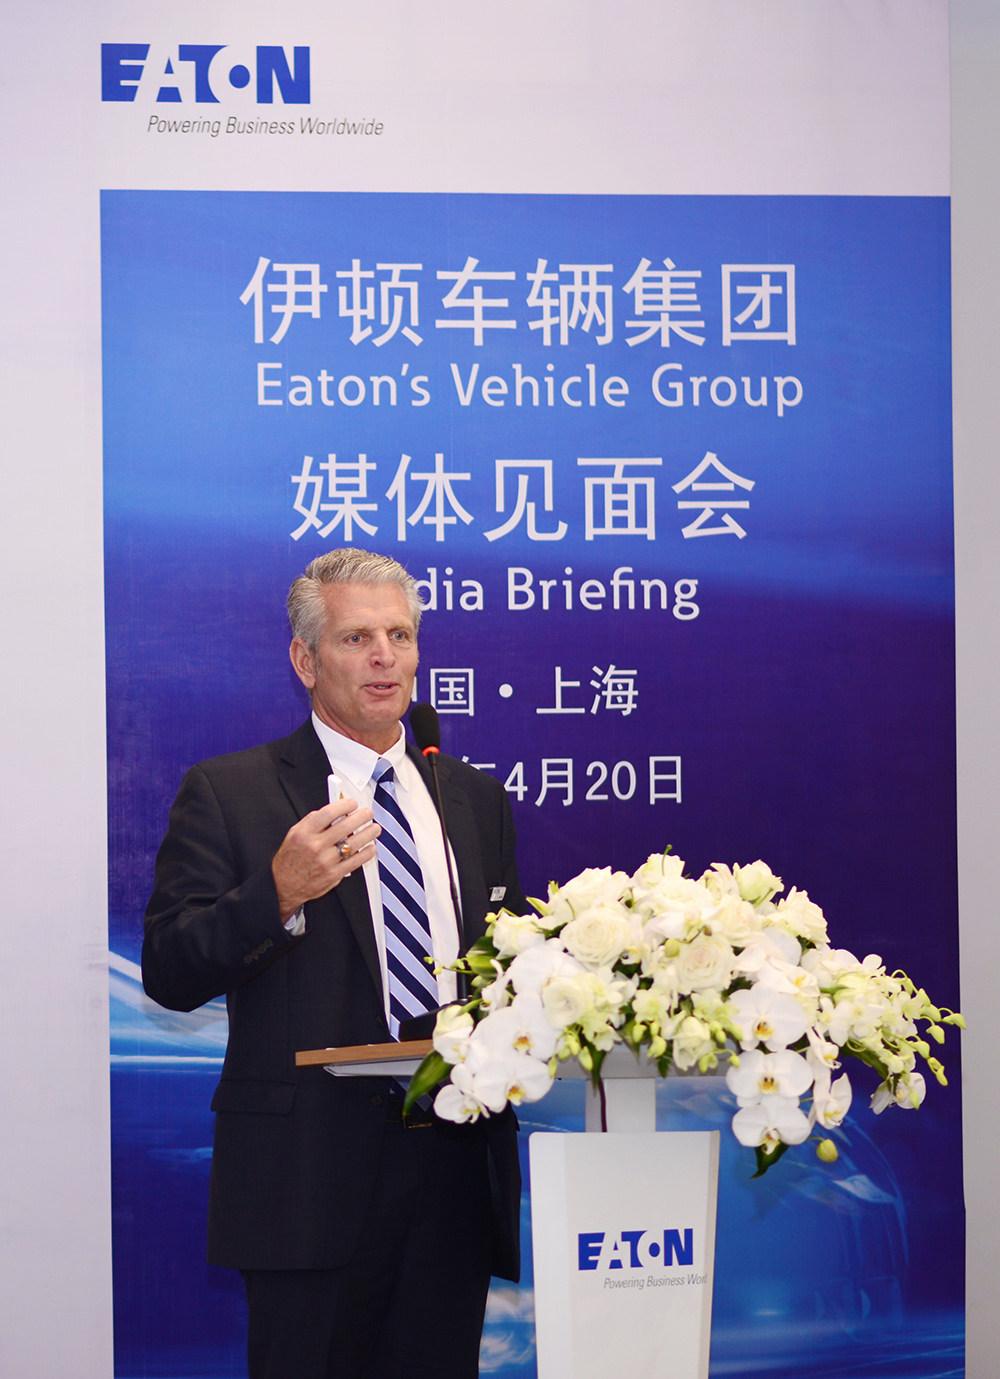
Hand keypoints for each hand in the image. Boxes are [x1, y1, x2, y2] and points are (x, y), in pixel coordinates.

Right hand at [271, 799, 379, 922]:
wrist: (283, 885)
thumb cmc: (290, 859)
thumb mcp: (294, 834)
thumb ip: (312, 821)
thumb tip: (333, 811)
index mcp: (305, 833)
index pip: (328, 813)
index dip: (344, 805)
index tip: (352, 803)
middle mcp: (315, 846)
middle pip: (345, 826)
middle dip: (361, 816)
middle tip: (368, 813)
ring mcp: (326, 861)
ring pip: (354, 843)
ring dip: (368, 833)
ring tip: (374, 828)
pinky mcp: (333, 875)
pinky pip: (355, 861)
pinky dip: (366, 853)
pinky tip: (371, 847)